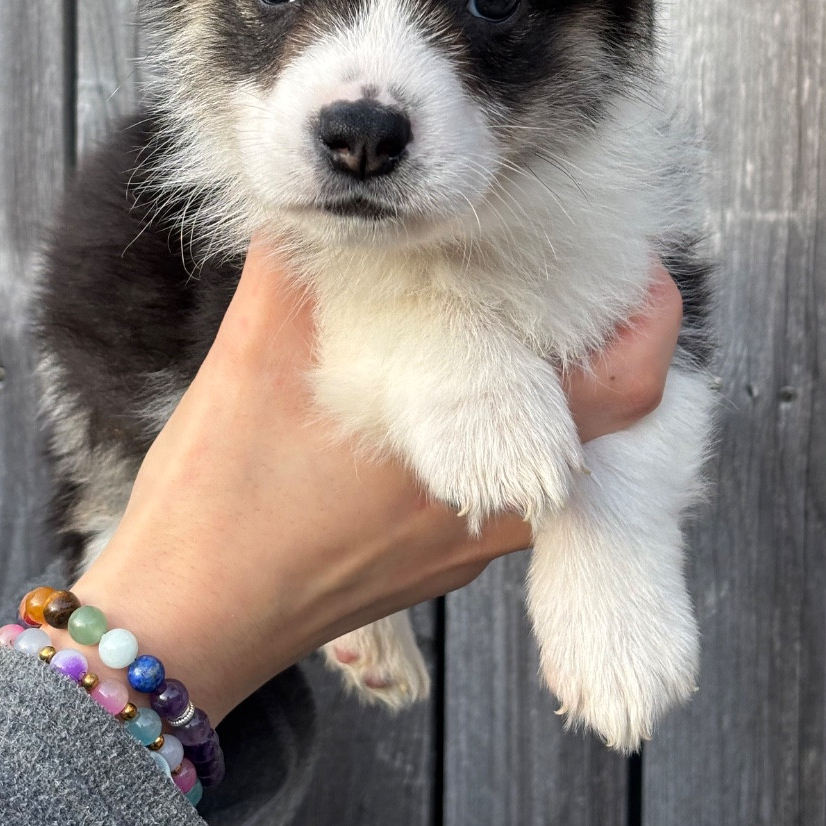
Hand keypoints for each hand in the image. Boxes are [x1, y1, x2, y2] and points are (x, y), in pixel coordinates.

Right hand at [52, 242, 682, 723]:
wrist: (183, 626)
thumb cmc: (220, 504)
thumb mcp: (256, 358)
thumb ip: (304, 266)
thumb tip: (332, 199)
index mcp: (482, 454)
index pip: (629, 382)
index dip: (642, 307)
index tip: (617, 253)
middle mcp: (500, 511)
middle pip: (605, 414)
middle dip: (597, 335)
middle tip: (559, 273)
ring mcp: (471, 544)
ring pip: (555, 448)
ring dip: (543, 381)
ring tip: (495, 314)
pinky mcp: (434, 560)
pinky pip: (501, 481)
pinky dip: (494, 426)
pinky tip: (434, 388)